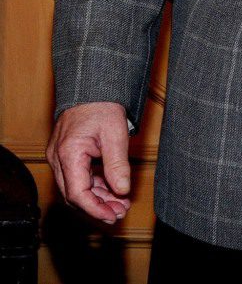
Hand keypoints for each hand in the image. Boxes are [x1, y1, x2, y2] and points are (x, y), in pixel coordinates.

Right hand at [46, 101, 131, 223]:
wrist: (94, 86)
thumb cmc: (103, 105)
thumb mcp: (115, 134)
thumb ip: (117, 164)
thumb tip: (122, 190)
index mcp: (68, 153)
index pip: (77, 193)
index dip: (94, 208)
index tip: (111, 215)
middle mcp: (59, 158)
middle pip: (75, 194)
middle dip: (98, 206)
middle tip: (119, 212)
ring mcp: (61, 156)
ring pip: (76, 187)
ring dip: (97, 197)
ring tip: (119, 204)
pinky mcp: (68, 154)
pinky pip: (78, 176)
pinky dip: (94, 185)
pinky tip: (111, 190)